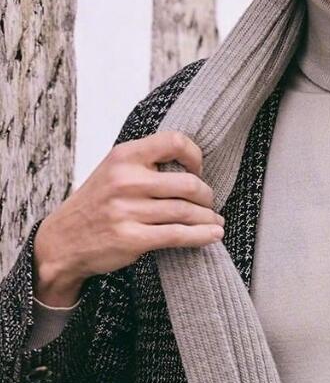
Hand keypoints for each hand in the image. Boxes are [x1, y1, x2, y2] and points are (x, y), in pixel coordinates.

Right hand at [33, 131, 225, 289]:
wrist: (61, 241)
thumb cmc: (97, 203)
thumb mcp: (113, 170)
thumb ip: (146, 162)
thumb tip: (193, 164)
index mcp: (124, 156)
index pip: (174, 141)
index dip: (195, 156)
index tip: (198, 171)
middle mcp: (126, 180)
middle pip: (189, 184)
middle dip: (207, 196)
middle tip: (209, 203)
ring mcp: (128, 210)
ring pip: (187, 212)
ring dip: (208, 218)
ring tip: (216, 222)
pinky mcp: (132, 239)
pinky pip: (178, 235)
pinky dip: (202, 236)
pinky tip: (213, 235)